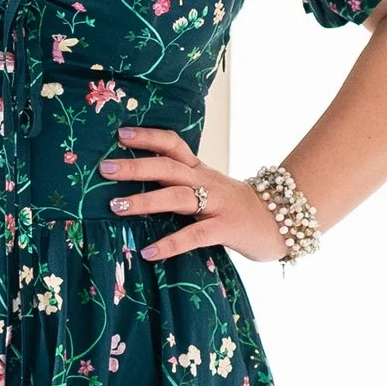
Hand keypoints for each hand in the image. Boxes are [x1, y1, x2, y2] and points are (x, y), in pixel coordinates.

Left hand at [99, 123, 288, 263]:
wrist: (282, 222)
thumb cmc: (237, 208)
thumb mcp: (210, 189)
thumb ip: (181, 186)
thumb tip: (138, 188)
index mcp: (200, 170)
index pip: (173, 145)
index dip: (148, 137)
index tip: (121, 133)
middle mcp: (207, 182)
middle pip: (168, 167)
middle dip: (135, 166)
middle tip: (104, 168)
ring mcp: (217, 204)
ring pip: (177, 197)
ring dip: (144, 201)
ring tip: (115, 206)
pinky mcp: (226, 229)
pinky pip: (195, 235)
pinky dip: (170, 244)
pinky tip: (148, 252)